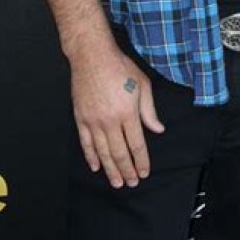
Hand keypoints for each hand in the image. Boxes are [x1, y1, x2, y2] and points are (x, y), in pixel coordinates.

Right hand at [69, 43, 164, 188]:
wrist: (92, 56)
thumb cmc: (120, 67)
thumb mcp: (142, 84)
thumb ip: (149, 110)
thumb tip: (157, 129)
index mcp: (128, 112)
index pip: (137, 144)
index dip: (141, 161)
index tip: (144, 172)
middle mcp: (110, 120)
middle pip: (119, 152)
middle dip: (127, 170)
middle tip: (131, 183)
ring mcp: (93, 121)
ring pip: (103, 152)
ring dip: (110, 169)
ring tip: (116, 182)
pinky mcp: (81, 118)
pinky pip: (86, 143)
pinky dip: (91, 157)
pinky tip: (96, 167)